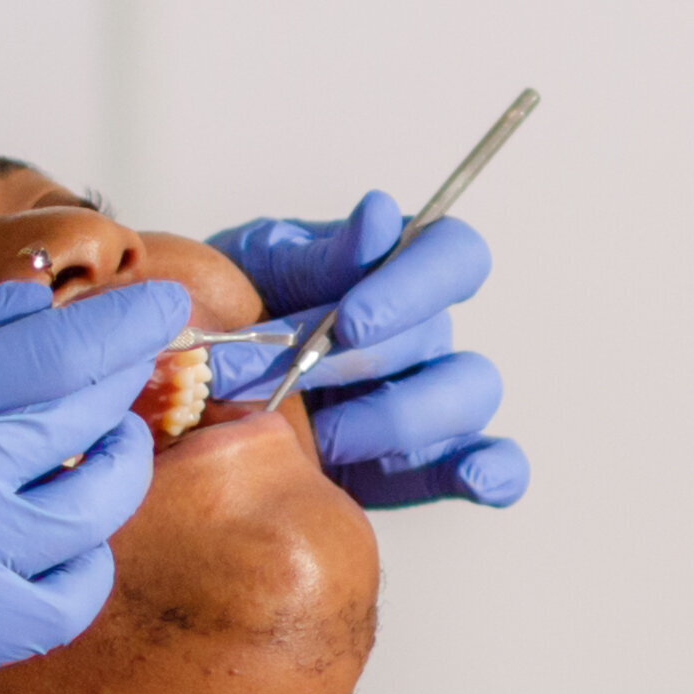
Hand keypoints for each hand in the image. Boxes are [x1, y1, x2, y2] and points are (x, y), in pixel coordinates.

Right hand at [0, 273, 187, 693]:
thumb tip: (37, 305)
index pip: (56, 357)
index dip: (125, 324)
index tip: (163, 302)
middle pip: (86, 424)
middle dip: (123, 380)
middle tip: (126, 358)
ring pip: (92, 515)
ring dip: (112, 464)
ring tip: (95, 438)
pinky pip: (65, 600)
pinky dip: (82, 556)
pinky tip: (56, 526)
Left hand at [209, 194, 523, 510]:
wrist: (198, 395)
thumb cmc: (234, 315)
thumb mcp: (256, 271)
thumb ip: (318, 256)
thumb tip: (379, 217)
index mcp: (392, 271)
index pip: (451, 253)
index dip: (414, 285)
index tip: (350, 320)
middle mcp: (423, 332)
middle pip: (434, 336)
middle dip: (350, 365)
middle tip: (279, 384)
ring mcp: (433, 399)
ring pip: (467, 397)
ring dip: (394, 420)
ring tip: (322, 439)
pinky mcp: (425, 466)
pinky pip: (495, 465)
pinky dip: (493, 470)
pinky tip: (474, 477)